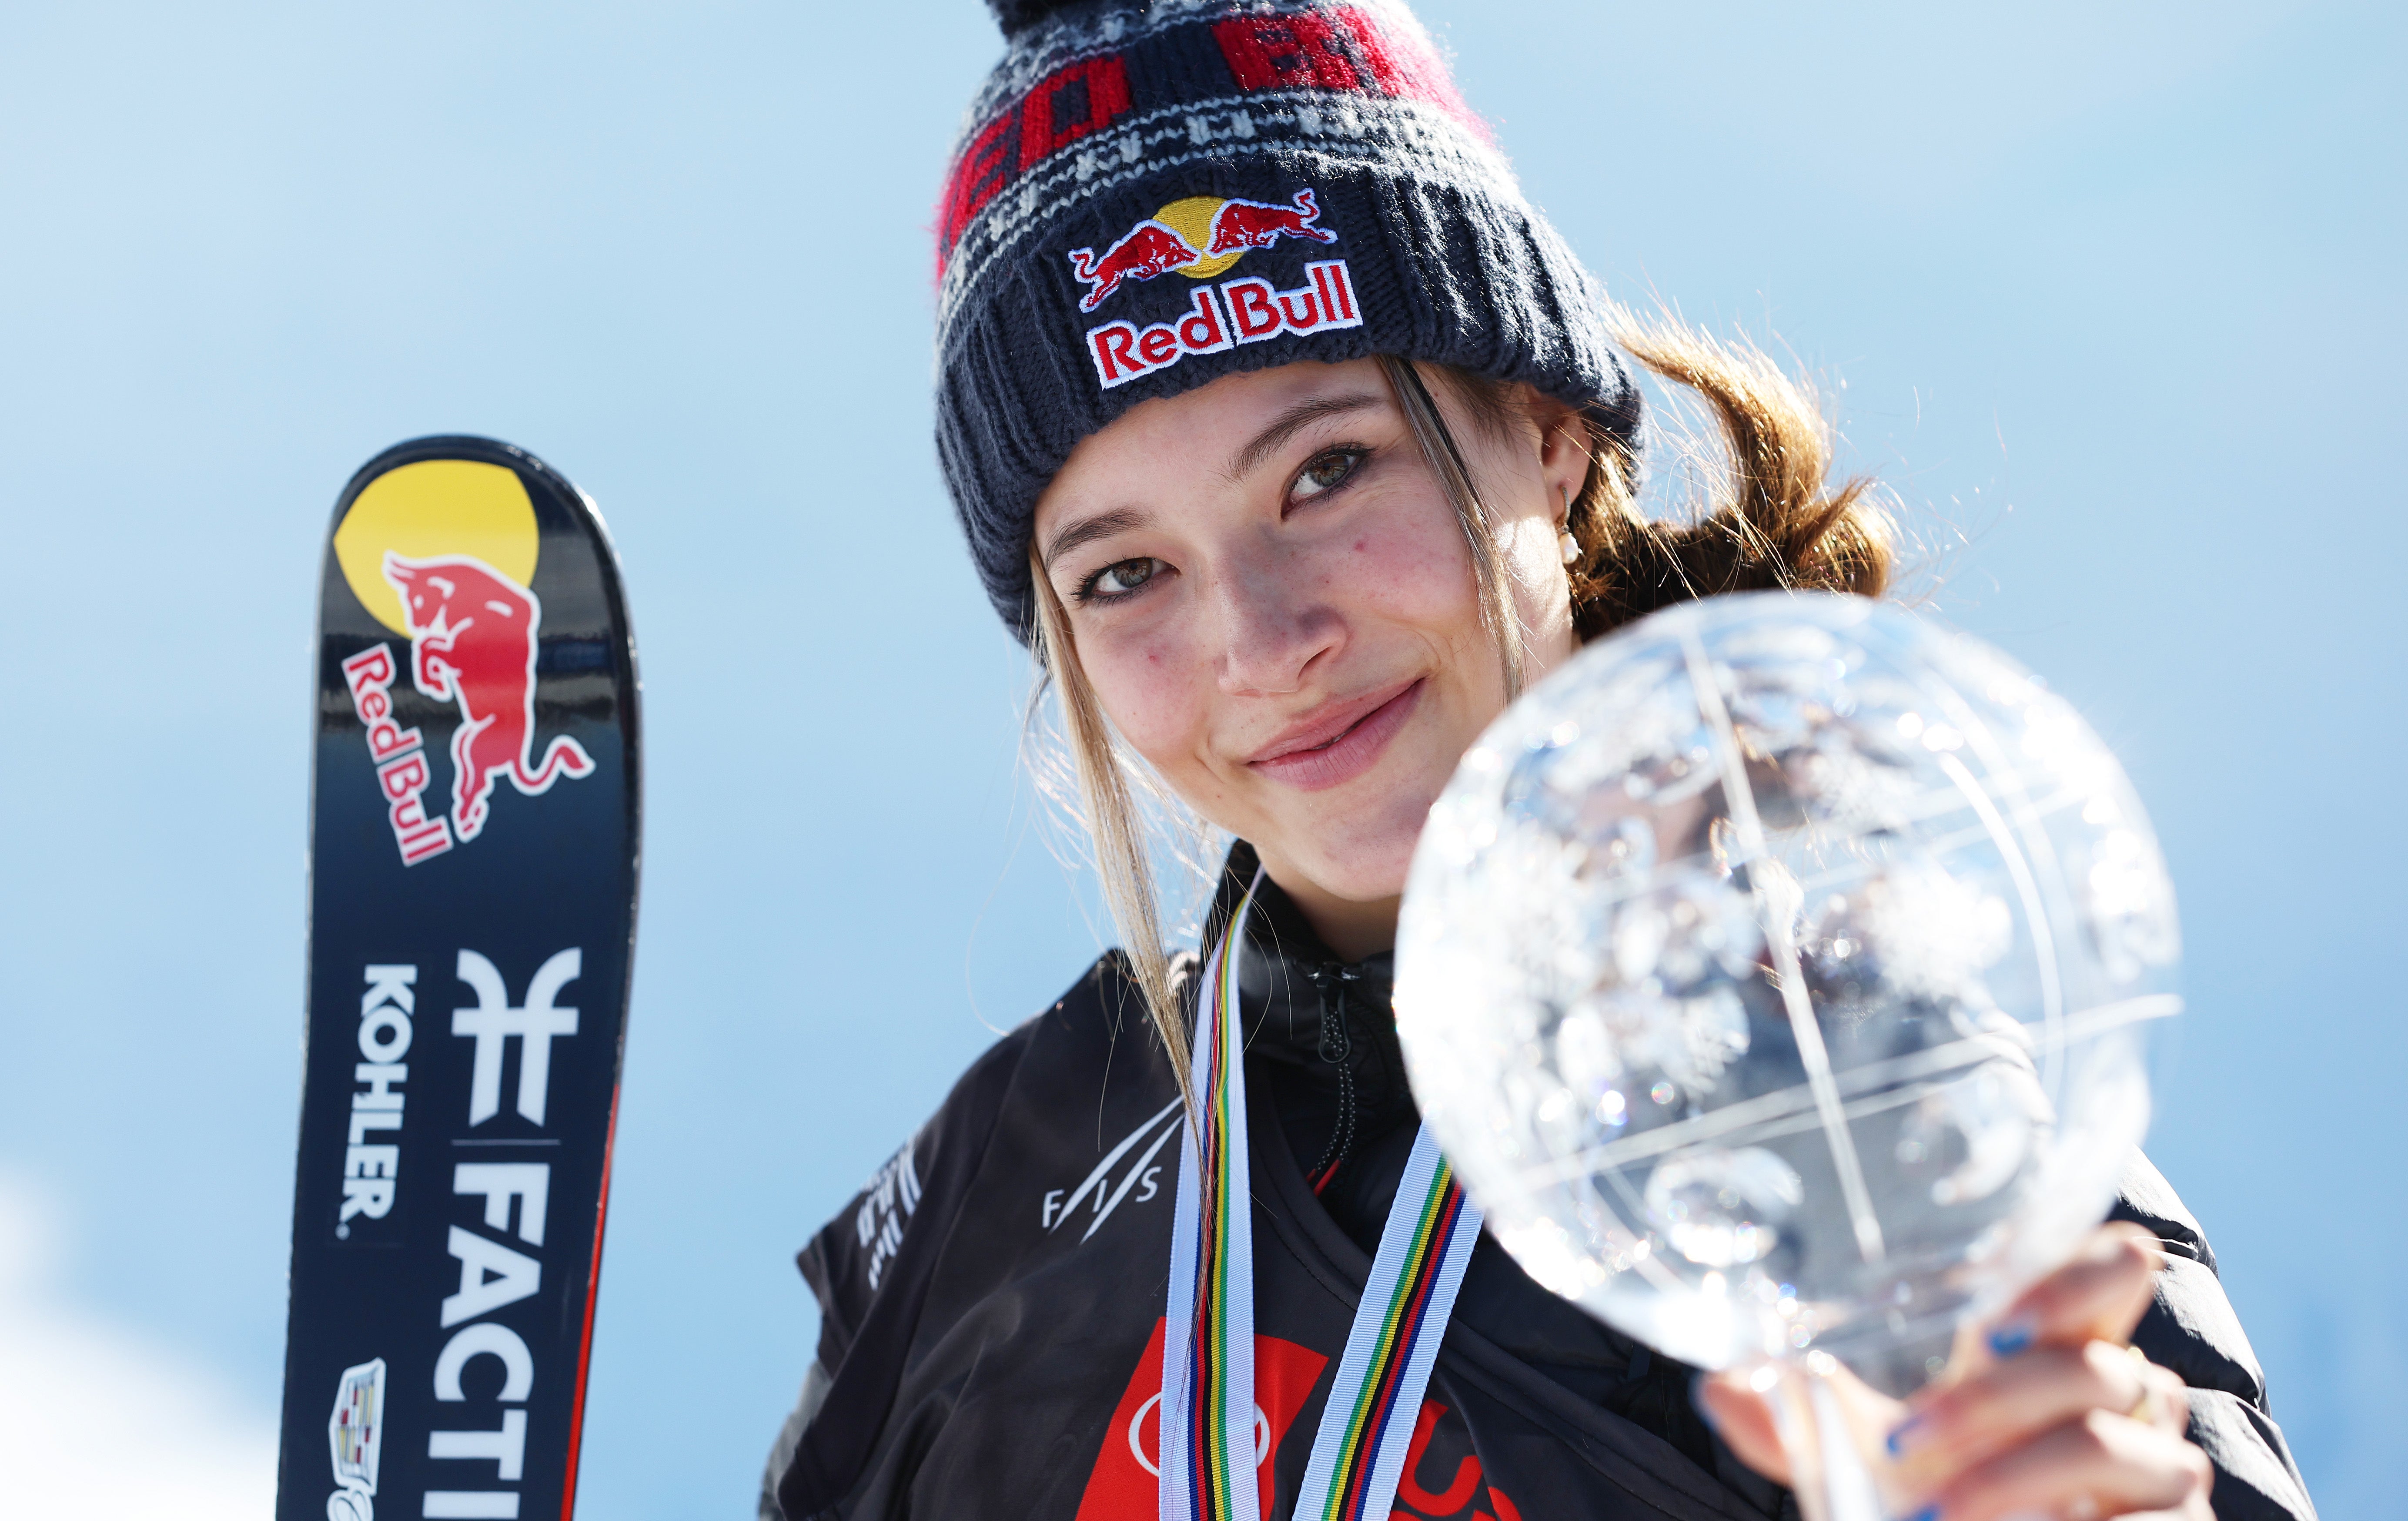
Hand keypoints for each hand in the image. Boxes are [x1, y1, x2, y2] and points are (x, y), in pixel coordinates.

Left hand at [1697, 1223, 2212, 1519]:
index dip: (2077, 1272)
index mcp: (2053, 1346)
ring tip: (1933, 1513)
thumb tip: (1720, 1384)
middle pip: (2097, 1359)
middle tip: (1902, 1444)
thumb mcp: (1862, 1460)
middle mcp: (2122, 1394)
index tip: (1990, 1322)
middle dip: (1994, 1400)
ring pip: (2113, 1439)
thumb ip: (1796, 1422)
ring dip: (2016, 1473)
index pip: (2117, 1264)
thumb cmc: (1934, 1495)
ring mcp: (2157, 1466)